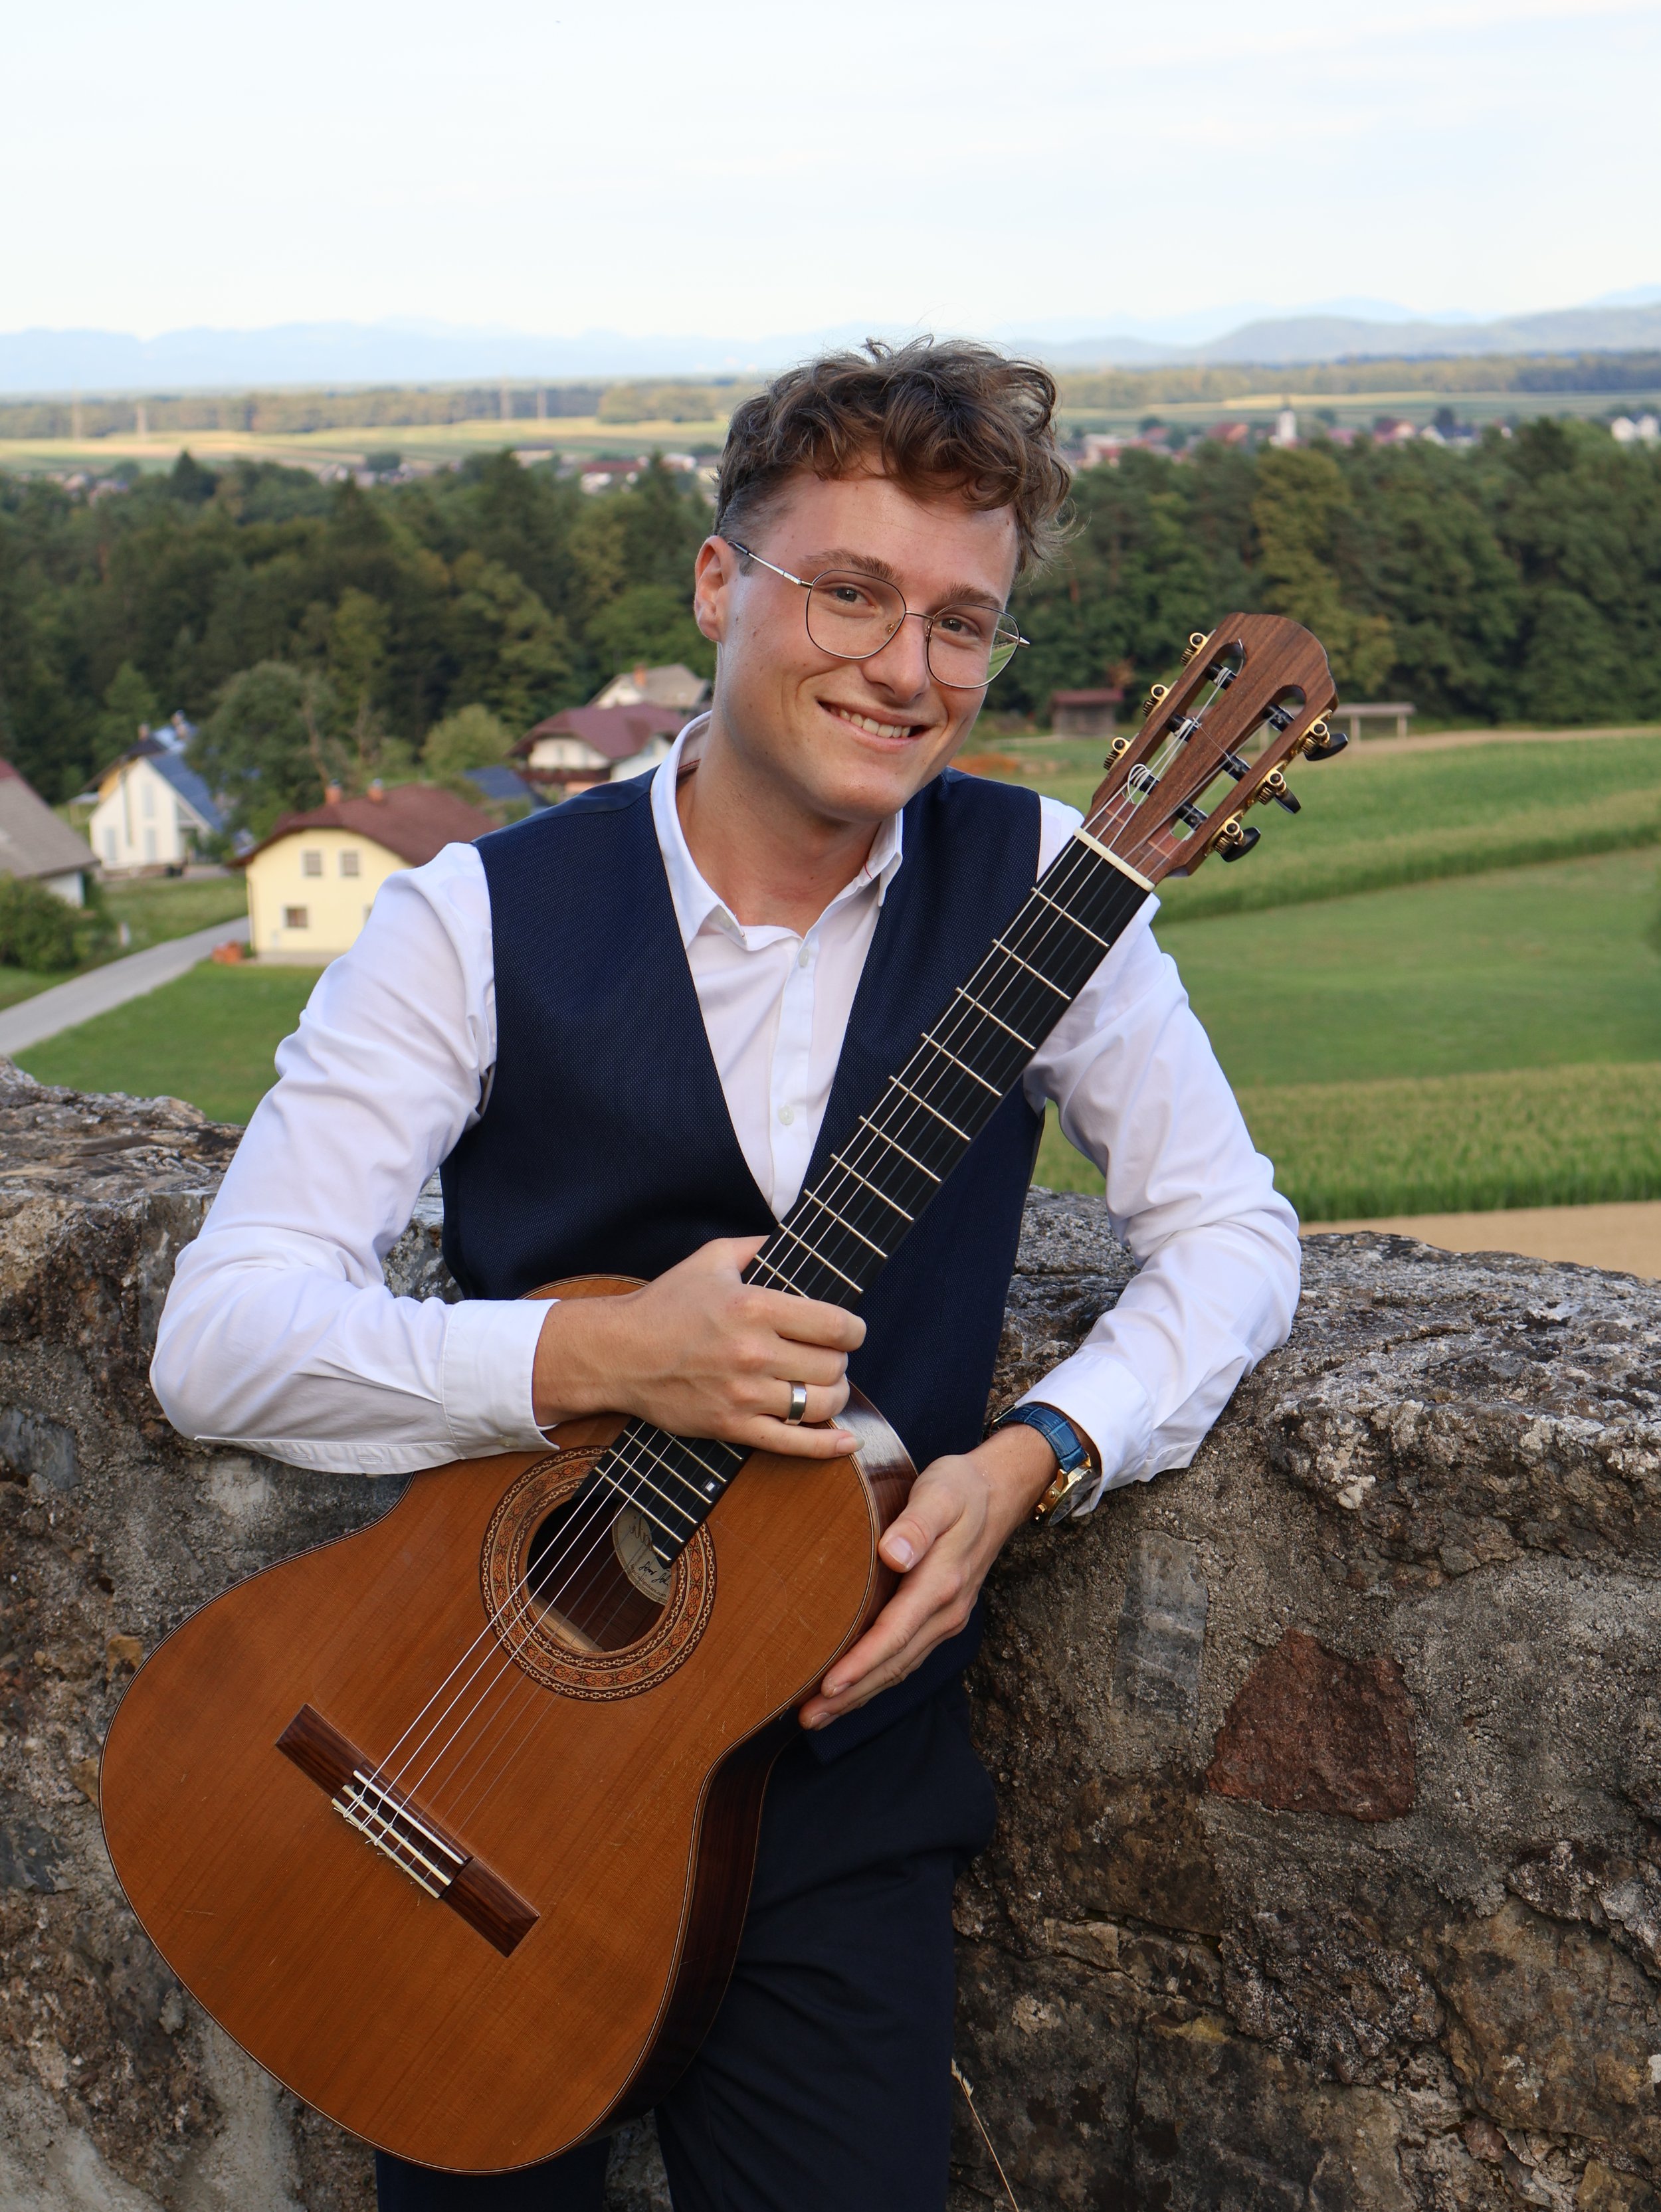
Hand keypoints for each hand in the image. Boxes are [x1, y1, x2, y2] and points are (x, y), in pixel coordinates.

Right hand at [532, 1235, 864, 1459]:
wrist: (619, 1354)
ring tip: (825, 1387)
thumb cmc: (665, 1304)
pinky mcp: (731, 1426)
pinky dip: (827, 1446)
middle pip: (833, 1366)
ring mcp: (744, 1395)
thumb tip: (794, 1238)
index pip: (836, 1326)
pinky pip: (793, 1443)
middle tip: (828, 1357)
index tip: (849, 1331)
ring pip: (820, 1404)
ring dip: (834, 1397)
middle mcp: (754, 1352)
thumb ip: (758, 1247)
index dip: (854, 1330)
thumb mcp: (711, 1259)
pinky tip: (847, 1441)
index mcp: (755, 1307)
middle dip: (839, 1361)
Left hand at [798, 1422, 1060, 1726]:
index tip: (828, 1685)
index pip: (895, 1633)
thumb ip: (916, 1524)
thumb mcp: (939, 1494)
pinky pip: (906, 1656)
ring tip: (819, 1714)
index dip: (862, 1663)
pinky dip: (877, 1678)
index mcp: (942, 1583)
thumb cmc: (959, 1489)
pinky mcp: (940, 1618)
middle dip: (851, 1694)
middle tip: (807, 1717)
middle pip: (894, 1663)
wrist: (998, 1493)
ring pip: (900, 1667)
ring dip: (861, 1694)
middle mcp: (946, 1611)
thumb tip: (893, 1554)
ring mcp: (946, 1618)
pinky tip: (853, 1687)